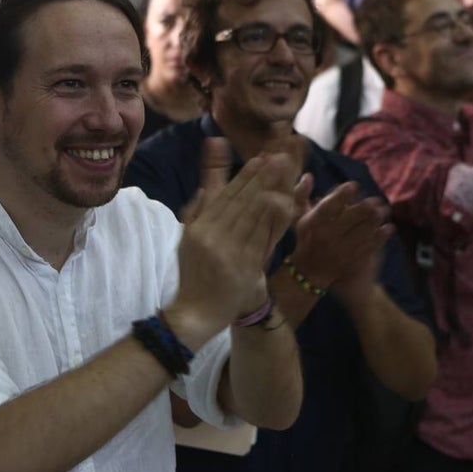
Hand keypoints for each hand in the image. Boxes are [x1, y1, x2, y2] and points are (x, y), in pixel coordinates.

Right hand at [169, 137, 310, 346]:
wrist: (197, 312)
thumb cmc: (194, 275)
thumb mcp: (187, 241)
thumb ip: (196, 212)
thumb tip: (205, 187)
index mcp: (198, 229)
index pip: (225, 197)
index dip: (244, 178)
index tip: (259, 160)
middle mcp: (212, 237)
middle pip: (241, 202)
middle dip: (260, 179)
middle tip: (277, 159)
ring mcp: (229, 253)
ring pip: (253, 216)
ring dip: (270, 192)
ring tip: (284, 174)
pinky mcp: (245, 267)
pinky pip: (263, 239)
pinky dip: (275, 220)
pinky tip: (285, 204)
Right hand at [291, 183, 391, 291]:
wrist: (309, 271)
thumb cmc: (306, 238)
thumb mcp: (299, 217)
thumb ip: (301, 194)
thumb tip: (308, 175)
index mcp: (313, 223)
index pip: (329, 205)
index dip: (343, 194)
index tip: (354, 185)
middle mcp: (326, 236)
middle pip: (351, 217)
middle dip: (367, 206)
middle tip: (376, 199)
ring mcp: (339, 250)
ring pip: (363, 231)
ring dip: (377, 219)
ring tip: (385, 210)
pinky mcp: (350, 261)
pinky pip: (369, 246)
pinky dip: (381, 236)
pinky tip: (389, 227)